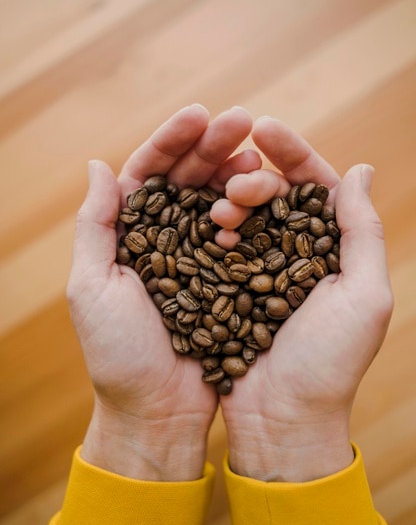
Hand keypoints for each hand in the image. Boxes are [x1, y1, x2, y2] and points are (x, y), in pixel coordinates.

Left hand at [67, 104, 260, 480]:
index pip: (148, 174)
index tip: (201, 115)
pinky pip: (238, 237)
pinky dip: (249, 213)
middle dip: (211, 147)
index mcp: (127, 235)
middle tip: (243, 121)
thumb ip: (95, 225)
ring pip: (216, 202)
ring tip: (256, 155)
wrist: (158, 409)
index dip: (171, 141)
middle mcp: (162, 239)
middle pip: (187, 180)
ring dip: (234, 173)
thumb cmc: (118, 353)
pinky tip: (263, 193)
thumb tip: (97, 163)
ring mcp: (197, 257)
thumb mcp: (92, 287)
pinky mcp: (226, 278)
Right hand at [213, 117, 393, 481]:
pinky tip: (207, 222)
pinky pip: (217, 246)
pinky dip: (213, 228)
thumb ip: (363, 231)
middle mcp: (295, 254)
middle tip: (240, 179)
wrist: (281, 418)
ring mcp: (258, 269)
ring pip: (243, 216)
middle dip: (256, 175)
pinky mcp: (226, 287)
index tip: (265, 126)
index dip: (294, 153)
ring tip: (223, 203)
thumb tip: (362, 169)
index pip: (315, 187)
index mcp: (332, 251)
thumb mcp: (364, 297)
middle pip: (275, 195)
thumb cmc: (330, 363)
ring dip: (231, 198)